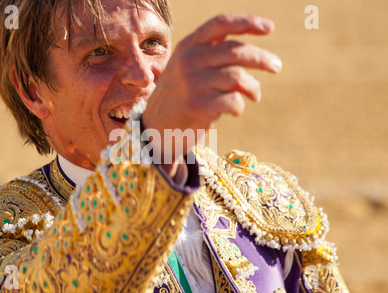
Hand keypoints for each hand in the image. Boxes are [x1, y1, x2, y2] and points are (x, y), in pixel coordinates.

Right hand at [142, 14, 281, 174]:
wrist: (156, 130)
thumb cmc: (179, 97)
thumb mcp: (185, 68)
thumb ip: (209, 53)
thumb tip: (247, 44)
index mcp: (187, 47)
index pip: (220, 24)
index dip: (247, 22)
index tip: (270, 27)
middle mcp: (188, 61)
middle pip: (236, 51)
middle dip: (262, 58)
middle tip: (277, 67)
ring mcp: (192, 84)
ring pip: (238, 77)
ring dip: (253, 88)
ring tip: (254, 96)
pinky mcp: (198, 106)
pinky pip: (234, 101)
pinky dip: (239, 106)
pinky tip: (235, 110)